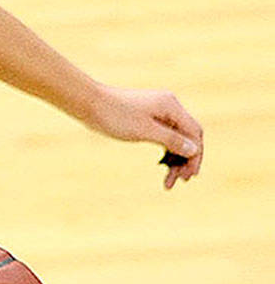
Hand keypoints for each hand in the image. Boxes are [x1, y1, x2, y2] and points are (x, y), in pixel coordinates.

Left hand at [83, 84, 202, 188]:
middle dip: (185, 159)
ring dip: (174, 158)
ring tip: (169, 180)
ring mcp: (158, 112)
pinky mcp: (147, 118)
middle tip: (180, 181)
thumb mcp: (144, 130)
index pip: (194, 133)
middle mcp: (168, 107)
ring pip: (175, 139)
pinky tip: (162, 166)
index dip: (195, 155)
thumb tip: (193, 150)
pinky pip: (163, 136)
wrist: (88, 102)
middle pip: (187, 137)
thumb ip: (171, 140)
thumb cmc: (115, 115)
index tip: (189, 176)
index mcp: (171, 106)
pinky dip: (164, 151)